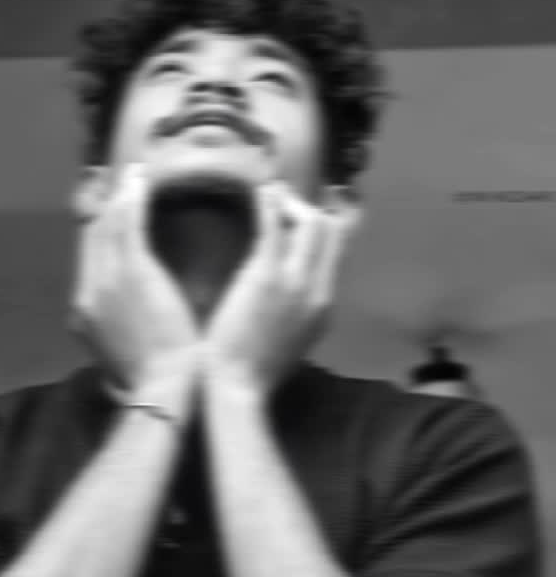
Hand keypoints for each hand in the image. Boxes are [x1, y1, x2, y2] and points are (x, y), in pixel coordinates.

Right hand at [70, 164, 200, 389]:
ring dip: (120, 194)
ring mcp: (107, 279)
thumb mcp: (126, 356)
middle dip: (104, 206)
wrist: (161, 391)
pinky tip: (140, 178)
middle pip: (93, 237)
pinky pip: (128, 223)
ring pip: (108, 225)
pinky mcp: (131, 271)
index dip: (99, 231)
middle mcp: (89, 290)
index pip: (90, 260)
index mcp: (86, 312)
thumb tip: (130, 325)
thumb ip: (123, 332)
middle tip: (117, 178)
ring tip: (132, 171)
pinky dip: (132, 197)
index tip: (110, 210)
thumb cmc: (155, 380)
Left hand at [203, 181, 358, 392]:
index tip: (308, 214)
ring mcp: (296, 280)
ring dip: (291, 205)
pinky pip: (274, 226)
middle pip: (331, 233)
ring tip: (270, 195)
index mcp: (325, 305)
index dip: (326, 228)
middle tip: (285, 202)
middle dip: (310, 211)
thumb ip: (298, 313)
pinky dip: (269, 203)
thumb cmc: (256, 369)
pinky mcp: (267, 274)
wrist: (240, 386)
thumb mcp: (292, 341)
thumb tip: (292, 293)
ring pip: (311, 224)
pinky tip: (261, 190)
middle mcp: (319, 289)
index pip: (336, 254)